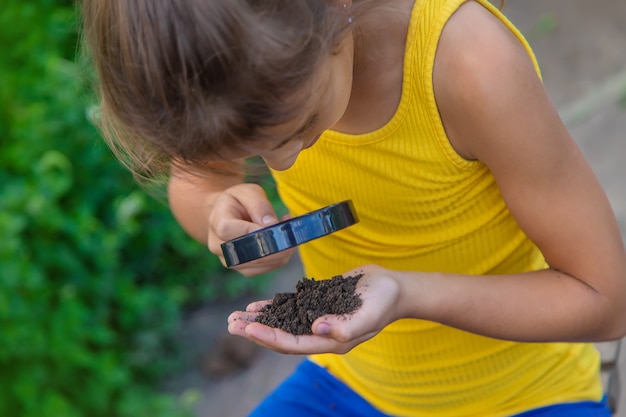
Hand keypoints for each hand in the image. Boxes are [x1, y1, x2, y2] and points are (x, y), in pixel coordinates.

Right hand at [208, 183, 294, 275]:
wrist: (226, 216)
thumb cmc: (237, 201)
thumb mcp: (247, 192)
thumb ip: (259, 205)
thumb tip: (271, 224)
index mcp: (217, 221)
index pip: (228, 230)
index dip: (252, 230)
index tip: (273, 225)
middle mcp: (219, 246)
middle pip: (247, 253)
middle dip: (274, 245)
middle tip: (291, 233)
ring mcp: (231, 261)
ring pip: (260, 264)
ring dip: (281, 251)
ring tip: (289, 233)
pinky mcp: (244, 269)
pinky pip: (266, 268)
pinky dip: (281, 256)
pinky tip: (285, 242)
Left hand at [227, 265, 402, 353]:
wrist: (393, 286)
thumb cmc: (384, 301)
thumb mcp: (370, 312)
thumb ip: (347, 325)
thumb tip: (318, 328)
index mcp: (332, 341)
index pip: (294, 343)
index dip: (270, 337)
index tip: (249, 329)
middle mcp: (320, 333)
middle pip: (281, 336)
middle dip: (256, 331)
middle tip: (230, 324)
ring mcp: (317, 318)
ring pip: (281, 323)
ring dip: (258, 321)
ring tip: (234, 317)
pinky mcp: (316, 303)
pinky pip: (289, 308)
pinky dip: (271, 307)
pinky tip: (255, 305)